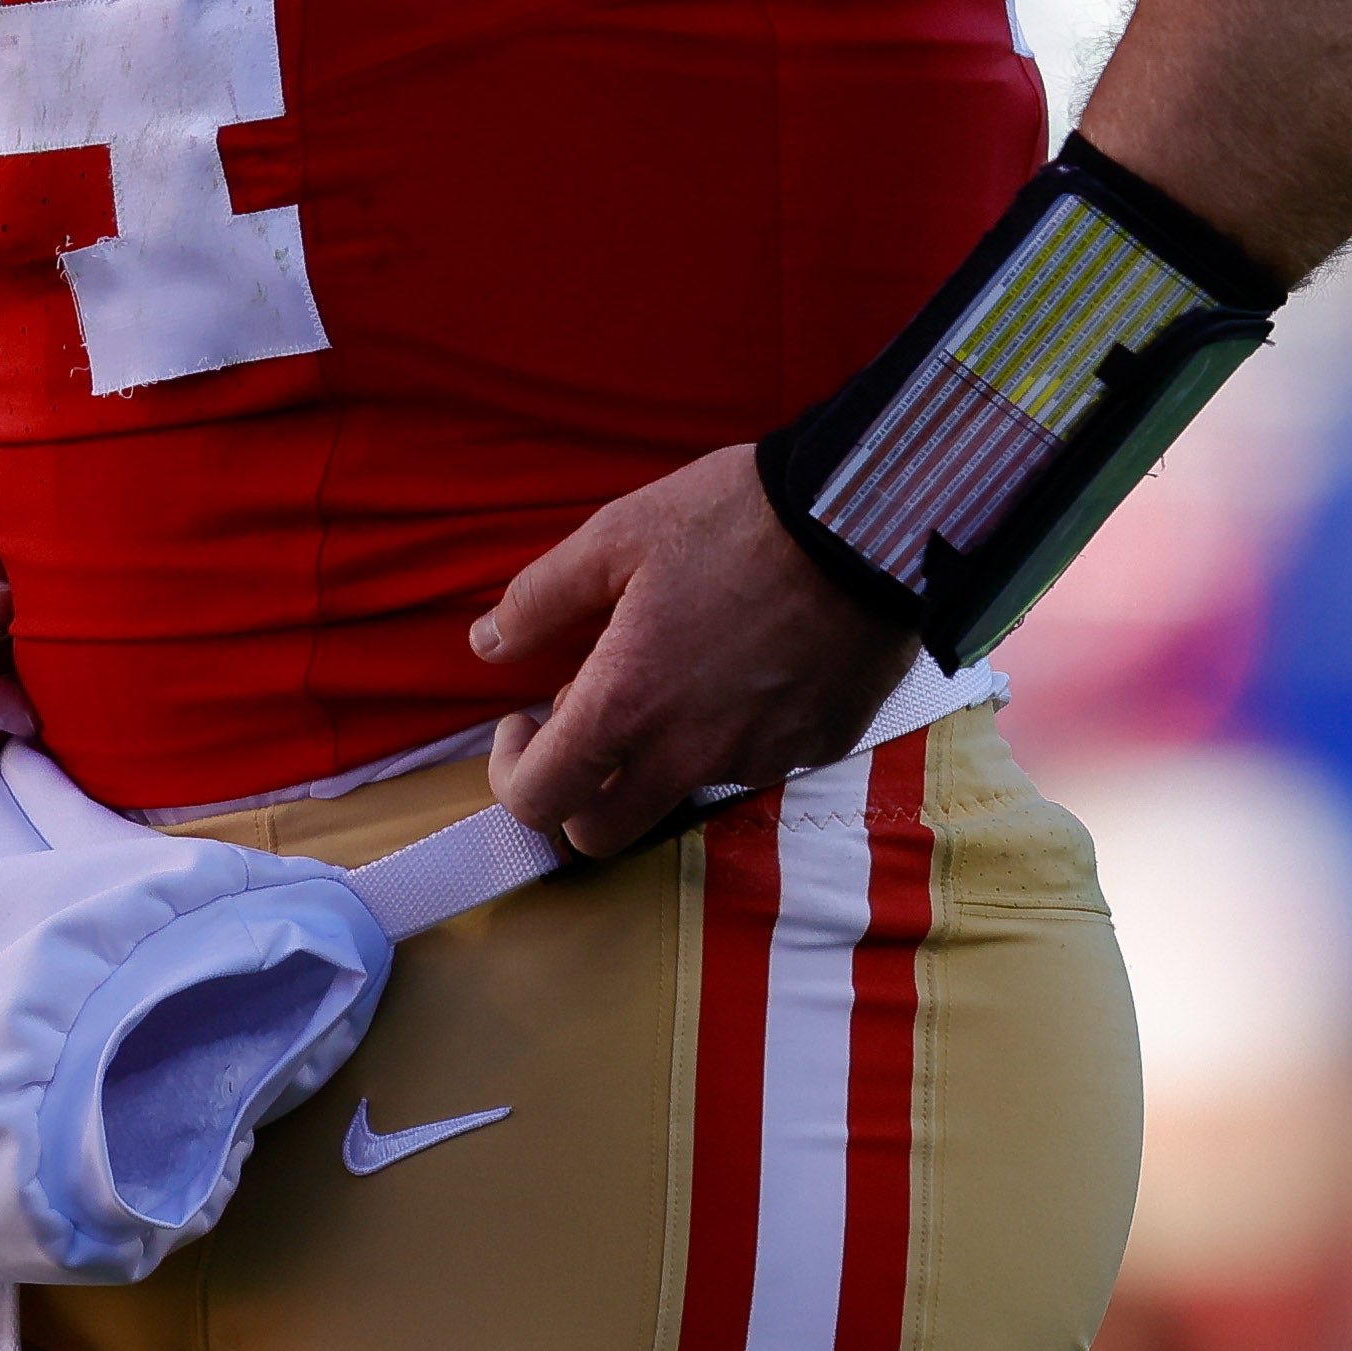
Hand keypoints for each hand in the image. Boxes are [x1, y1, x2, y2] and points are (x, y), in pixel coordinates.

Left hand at [471, 444, 919, 859]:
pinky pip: (758, 759)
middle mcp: (691, 752)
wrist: (866, 519)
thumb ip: (540, 599)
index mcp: (627, 704)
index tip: (524, 720)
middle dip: (577, 793)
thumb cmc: (734, 517)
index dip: (511, 772)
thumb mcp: (615, 536)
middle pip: (602, 833)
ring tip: (678, 663)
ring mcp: (760, 756)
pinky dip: (733, 729)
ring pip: (684, 789)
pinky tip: (746, 660)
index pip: (537, 801)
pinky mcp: (818, 745)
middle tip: (586, 717)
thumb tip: (486, 643)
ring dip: (660, 751)